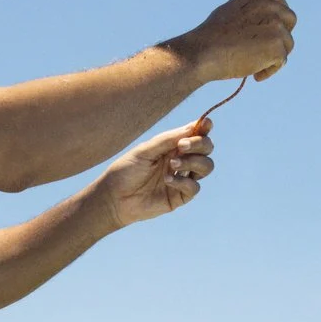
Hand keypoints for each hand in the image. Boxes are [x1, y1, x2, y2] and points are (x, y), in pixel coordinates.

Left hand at [94, 120, 214, 226]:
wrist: (114, 197)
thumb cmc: (127, 170)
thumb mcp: (145, 150)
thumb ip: (168, 139)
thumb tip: (194, 126)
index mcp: (173, 146)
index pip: (196, 134)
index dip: (204, 128)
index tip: (206, 124)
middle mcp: (182, 160)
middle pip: (206, 149)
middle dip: (199, 144)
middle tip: (182, 146)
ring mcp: (183, 178)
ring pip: (206, 167)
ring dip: (193, 162)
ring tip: (172, 164)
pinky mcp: (180, 197)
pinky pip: (194, 187)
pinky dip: (183, 182)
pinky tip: (166, 180)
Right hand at [180, 0, 295, 83]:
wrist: (202, 53)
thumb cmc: (210, 38)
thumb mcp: (230, 12)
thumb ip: (249, 13)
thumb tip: (263, 23)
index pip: (279, 3)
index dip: (277, 20)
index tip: (268, 33)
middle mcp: (268, 5)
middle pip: (290, 19)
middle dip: (282, 35)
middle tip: (266, 50)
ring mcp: (275, 25)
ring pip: (287, 43)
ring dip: (274, 55)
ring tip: (253, 65)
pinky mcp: (277, 45)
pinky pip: (282, 61)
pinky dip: (270, 70)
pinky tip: (255, 74)